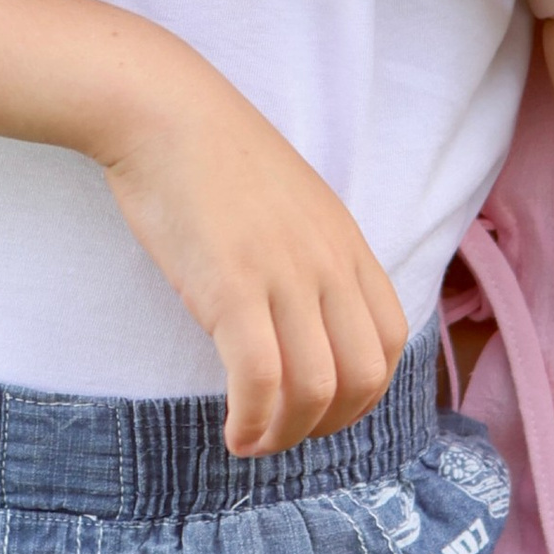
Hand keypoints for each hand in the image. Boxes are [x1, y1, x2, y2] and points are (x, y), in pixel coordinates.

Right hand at [92, 63, 408, 455]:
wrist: (163, 111)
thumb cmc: (212, 158)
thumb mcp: (290, 204)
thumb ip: (310, 254)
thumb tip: (304, 316)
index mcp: (346, 243)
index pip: (390, 339)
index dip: (363, 393)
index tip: (321, 409)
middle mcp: (327, 263)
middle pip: (364, 376)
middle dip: (328, 426)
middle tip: (285, 434)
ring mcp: (283, 275)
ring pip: (316, 389)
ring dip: (286, 435)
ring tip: (252, 442)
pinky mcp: (231, 287)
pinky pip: (260, 379)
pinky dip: (252, 422)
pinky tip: (233, 432)